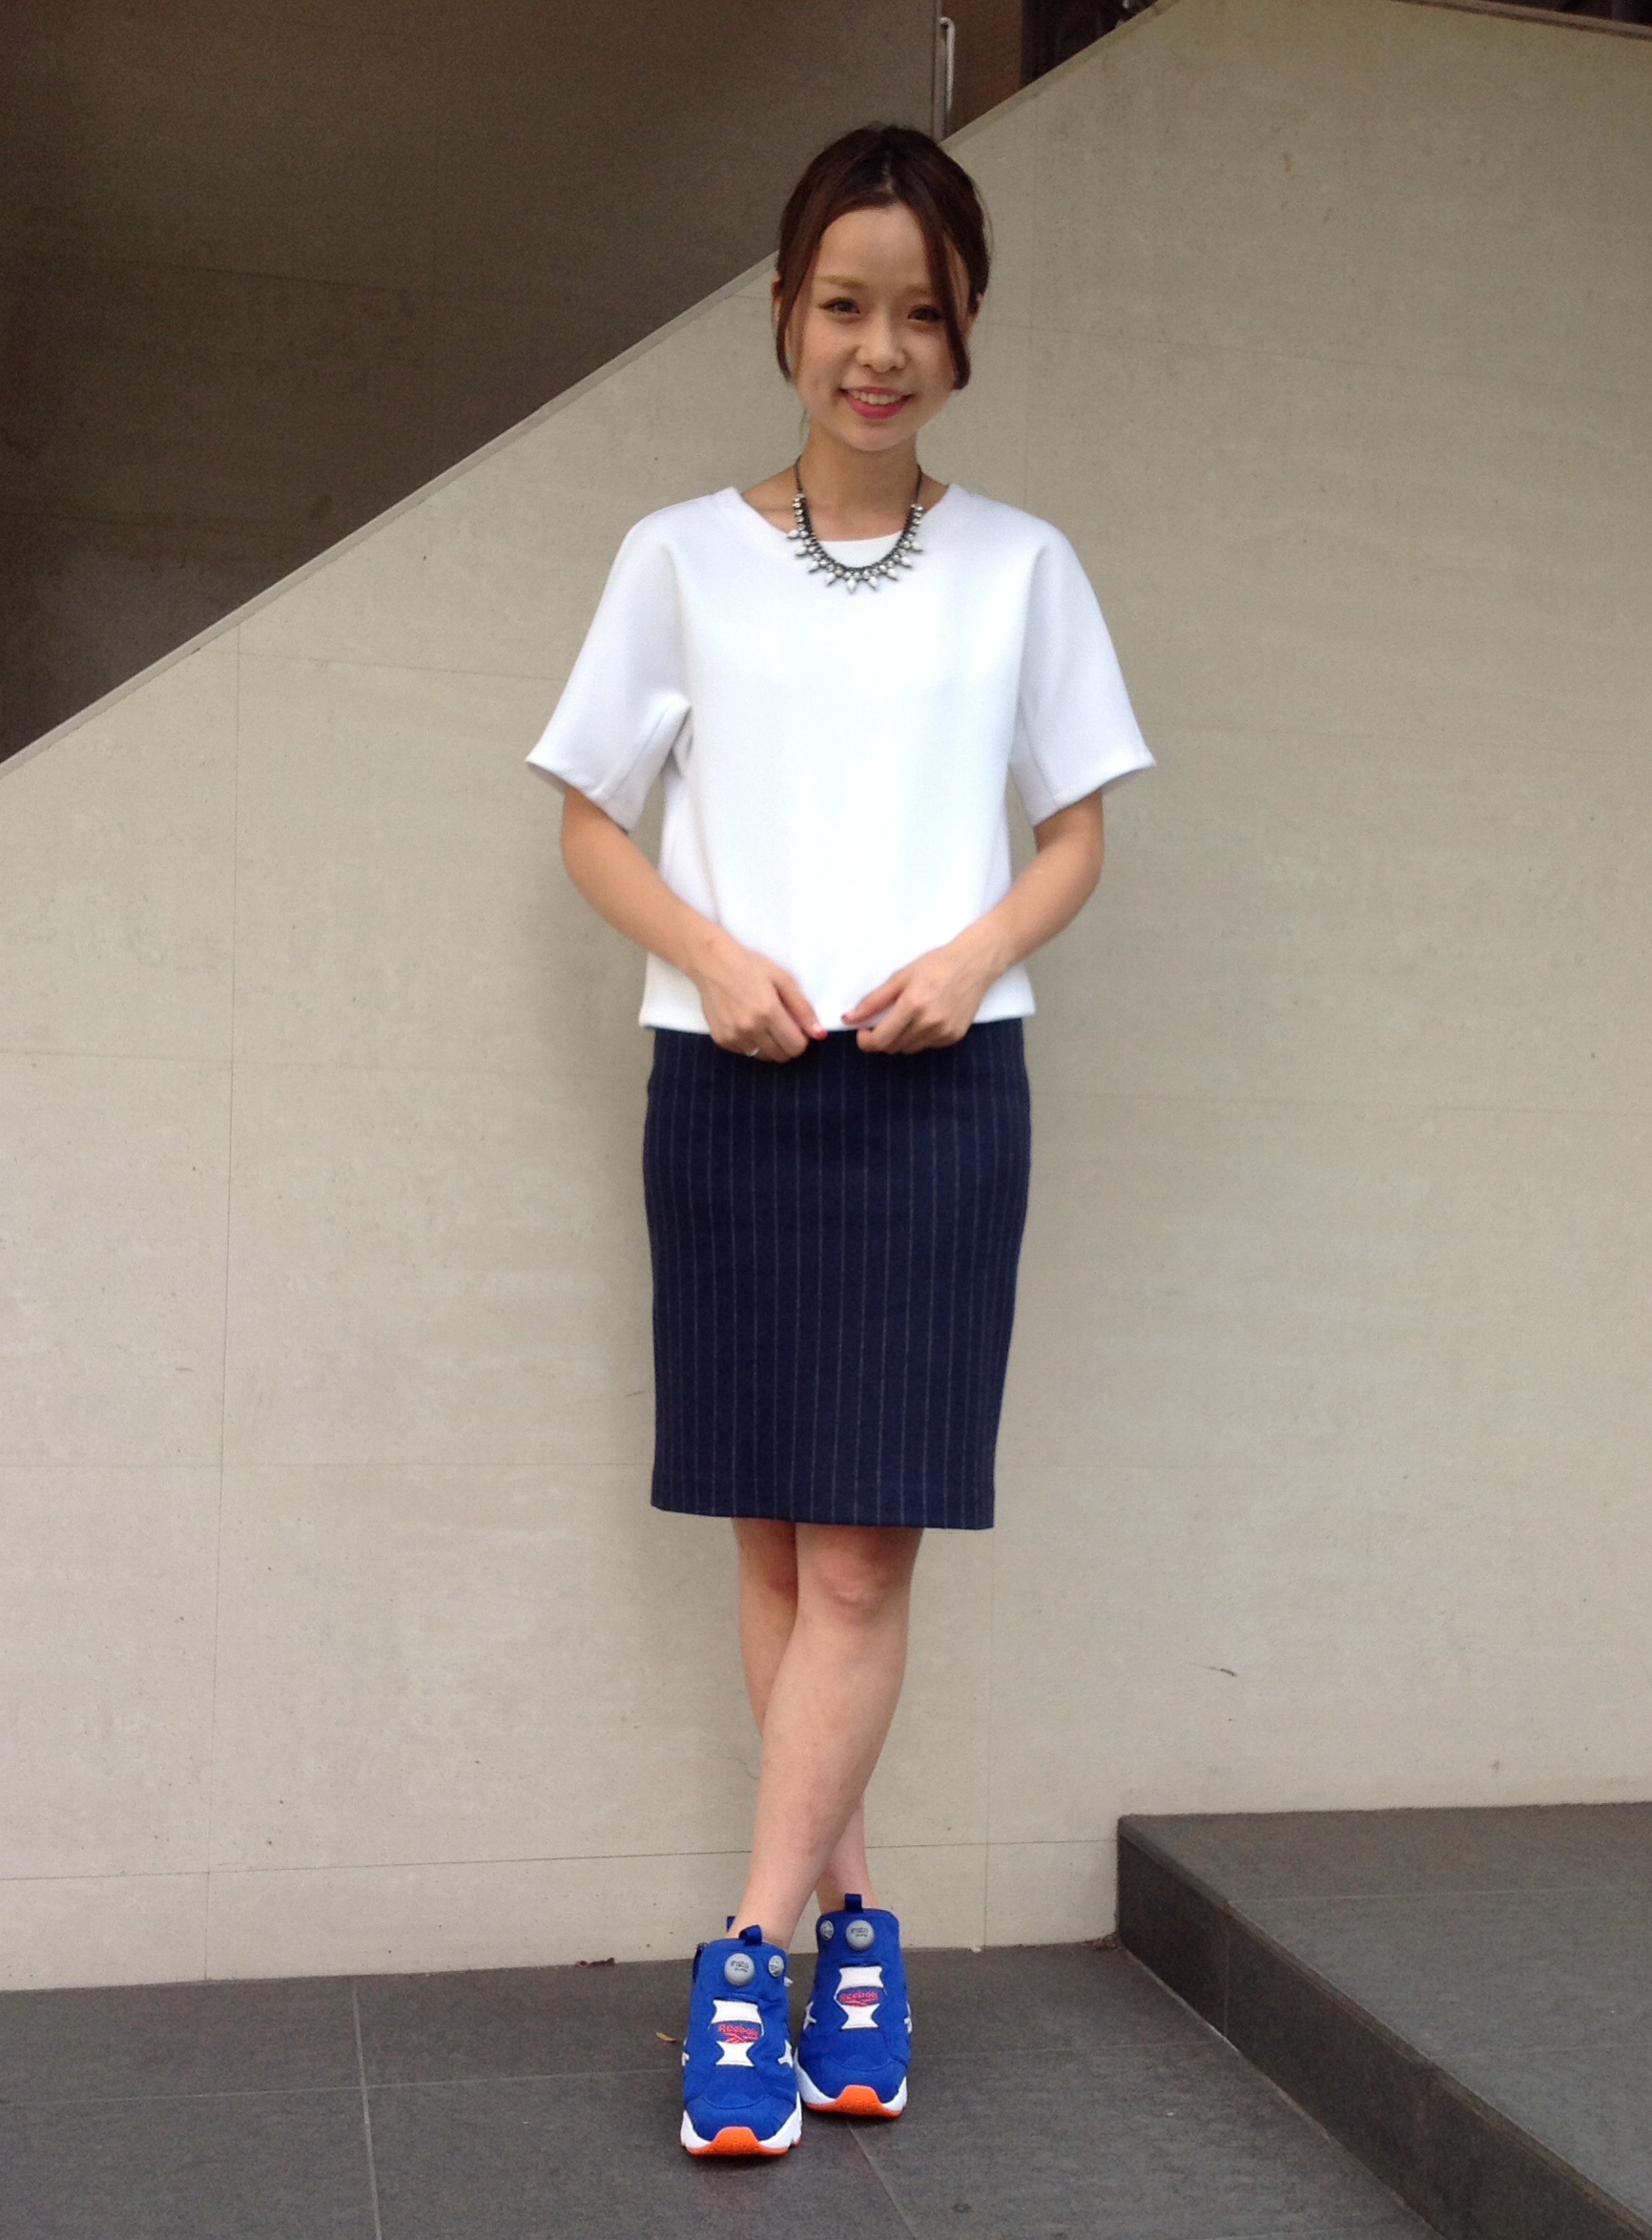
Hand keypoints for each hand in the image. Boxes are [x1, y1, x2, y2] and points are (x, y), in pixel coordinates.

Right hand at [691, 929, 825, 1060]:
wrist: (711, 962)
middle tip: (781, 1024)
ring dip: (769, 1045)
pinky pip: (745, 1052)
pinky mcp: (721, 1039)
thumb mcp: (782, 980)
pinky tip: (746, 1023)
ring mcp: (734, 1036)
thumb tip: (819, 1034)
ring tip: (762, 1022)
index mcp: (768, 1012)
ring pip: (763, 1056)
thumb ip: (803, 1009)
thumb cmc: (749, 966)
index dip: (802, 1039)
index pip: (796, 1046)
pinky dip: (751, 1043)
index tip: (797, 1027)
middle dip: (787, 1044)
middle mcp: (750, 1028)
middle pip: (781, 1056)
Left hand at [842, 929, 1000, 1053]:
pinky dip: (920, 1037)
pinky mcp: (954, 1036)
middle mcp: (929, 1023)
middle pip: (893, 1047)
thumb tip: (848, 1018)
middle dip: (882, 1038)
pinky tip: (926, 1018)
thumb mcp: (900, 978)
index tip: (863, 1033)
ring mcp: (944, 1032)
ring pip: (909, 1049)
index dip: (866, 1042)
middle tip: (882, 1021)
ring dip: (900, 1039)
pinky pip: (927, 1045)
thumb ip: (873, 1001)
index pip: (881, 1040)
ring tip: (907, 1016)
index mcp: (912, 1006)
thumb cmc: (935, 965)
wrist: (974, 964)